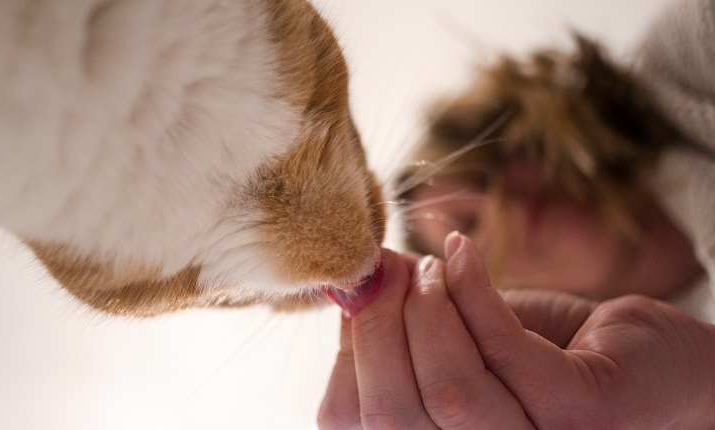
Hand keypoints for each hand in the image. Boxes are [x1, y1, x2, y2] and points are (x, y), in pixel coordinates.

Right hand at [318, 233, 714, 428]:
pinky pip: (505, 348)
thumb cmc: (548, 356)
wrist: (651, 360)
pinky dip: (474, 288)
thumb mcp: (459, 348)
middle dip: (379, 326)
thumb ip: (406, 334)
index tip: (355, 292)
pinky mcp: (583, 414)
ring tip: (429, 266)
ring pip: (451, 390)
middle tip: (387, 270)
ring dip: (427, 309)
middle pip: (392, 416)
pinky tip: (462, 250)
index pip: (353, 425)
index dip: (348, 355)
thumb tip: (348, 292)